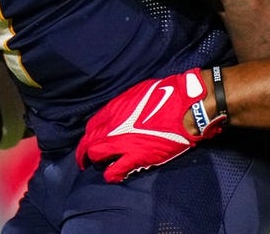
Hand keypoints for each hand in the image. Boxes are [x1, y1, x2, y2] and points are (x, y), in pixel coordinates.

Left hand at [75, 69, 224, 182]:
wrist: (183, 107)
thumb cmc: (165, 95)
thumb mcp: (138, 93)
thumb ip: (124, 106)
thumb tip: (121, 112)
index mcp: (114, 109)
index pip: (92, 126)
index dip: (92, 135)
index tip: (94, 139)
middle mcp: (112, 126)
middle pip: (88, 142)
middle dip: (86, 151)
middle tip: (88, 158)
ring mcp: (121, 143)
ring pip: (96, 155)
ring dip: (97, 161)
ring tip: (100, 166)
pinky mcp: (135, 157)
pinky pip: (114, 171)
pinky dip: (111, 175)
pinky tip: (113, 176)